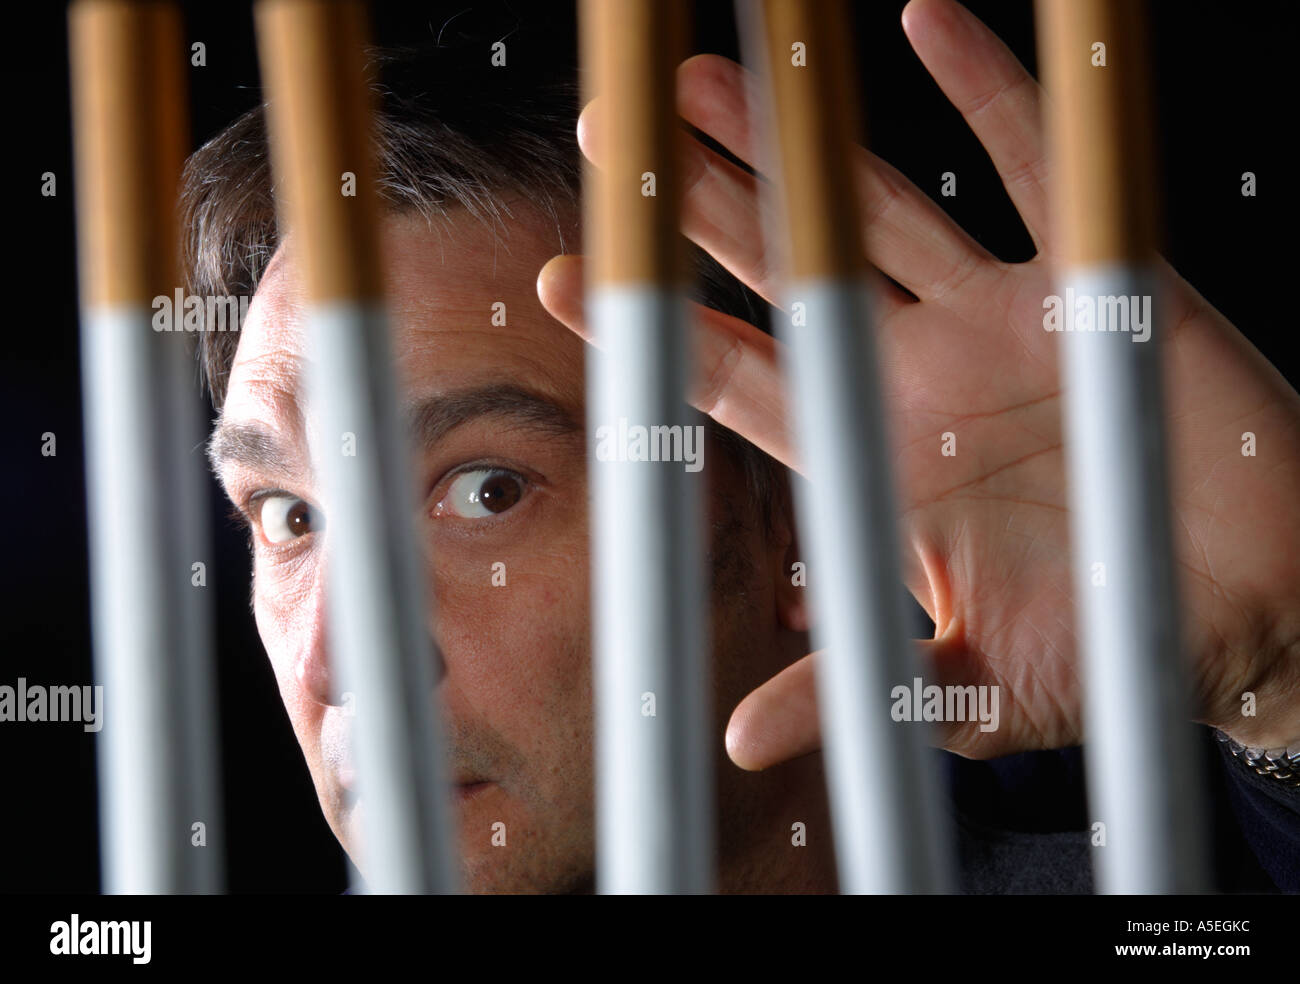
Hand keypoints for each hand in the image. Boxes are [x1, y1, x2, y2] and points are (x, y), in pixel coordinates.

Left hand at [537, 0, 1299, 764]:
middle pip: (781, 273)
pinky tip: (924, 22)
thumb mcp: (966, 686)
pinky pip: (1032, 170)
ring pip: (877, 209)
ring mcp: (995, 321)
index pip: (733, 379)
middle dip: (698, 207)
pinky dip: (986, 95)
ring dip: (797, 142)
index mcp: (872, 460)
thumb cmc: (1106, 645)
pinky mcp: (1089, 286)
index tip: (565, 279)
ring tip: (713, 78)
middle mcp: (917, 375)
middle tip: (614, 134)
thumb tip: (737, 743)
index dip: (652, 331)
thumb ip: (854, 691)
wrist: (1242, 617)